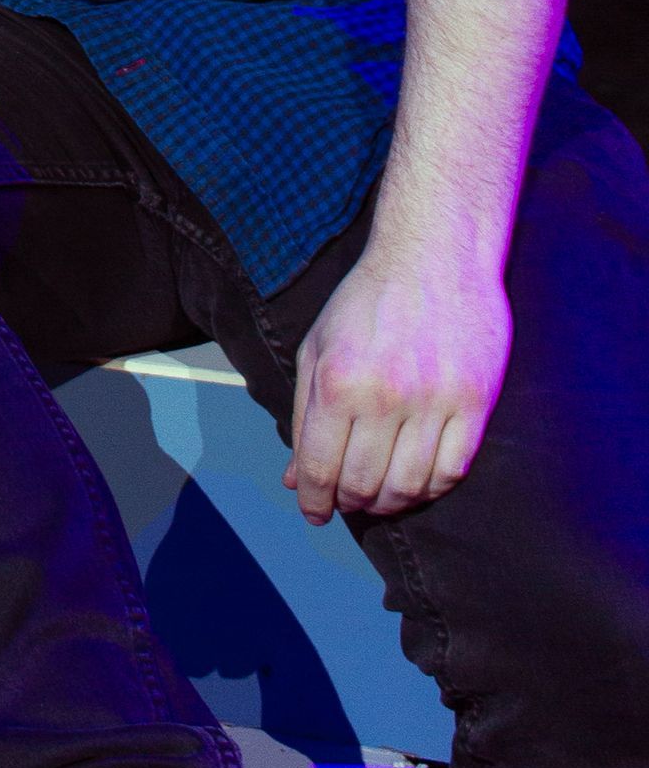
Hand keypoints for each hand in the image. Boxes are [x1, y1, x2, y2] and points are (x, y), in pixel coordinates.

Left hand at [286, 239, 511, 523]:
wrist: (433, 255)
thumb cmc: (367, 301)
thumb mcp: (317, 348)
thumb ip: (302, 415)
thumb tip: (294, 478)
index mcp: (337, 381)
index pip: (319, 467)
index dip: (313, 500)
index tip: (314, 512)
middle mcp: (384, 396)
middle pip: (364, 485)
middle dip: (349, 503)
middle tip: (347, 500)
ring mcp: (434, 401)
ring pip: (410, 487)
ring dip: (390, 502)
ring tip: (380, 494)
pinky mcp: (474, 402)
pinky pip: (452, 470)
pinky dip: (431, 488)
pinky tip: (417, 480)